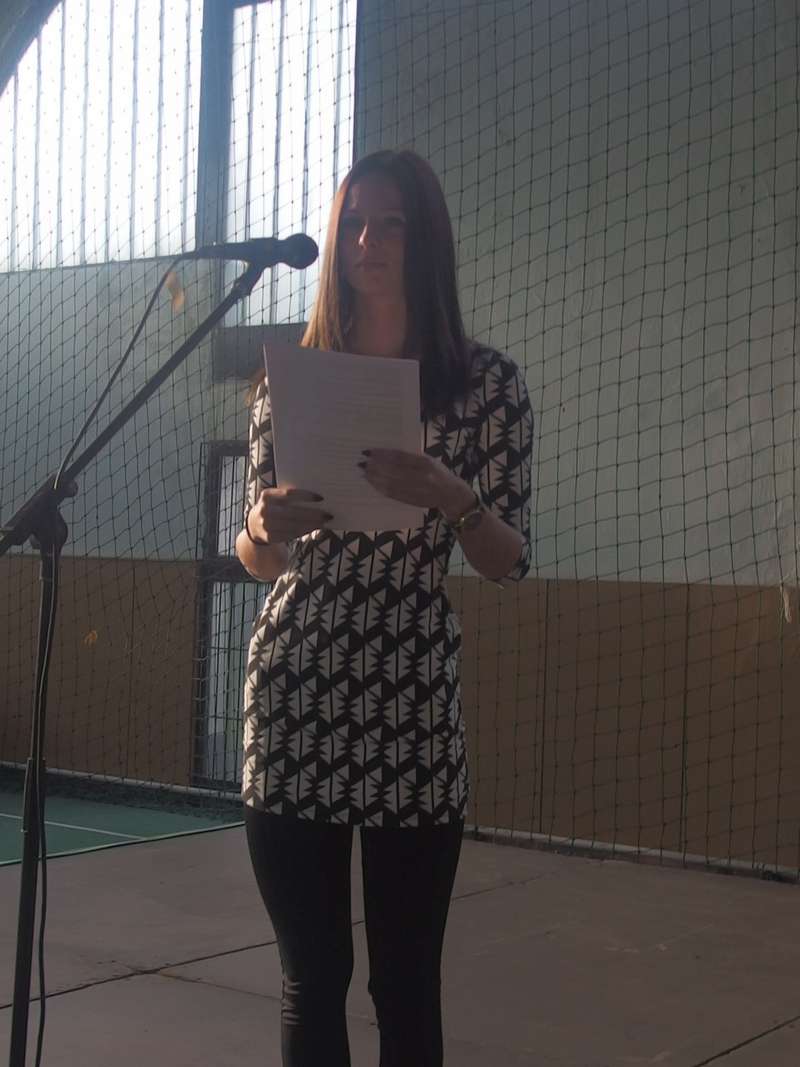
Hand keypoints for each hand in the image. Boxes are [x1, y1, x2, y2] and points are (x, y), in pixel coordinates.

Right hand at [247, 487, 331, 542]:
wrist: (254, 524)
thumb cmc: (273, 507)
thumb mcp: (276, 498)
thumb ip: (290, 496)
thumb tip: (317, 498)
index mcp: (267, 495)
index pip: (289, 494)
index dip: (305, 496)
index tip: (320, 498)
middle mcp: (265, 510)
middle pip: (293, 512)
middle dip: (313, 514)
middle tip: (327, 514)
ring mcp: (266, 525)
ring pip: (294, 525)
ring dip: (311, 524)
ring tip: (324, 522)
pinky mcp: (270, 537)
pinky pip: (291, 534)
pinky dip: (304, 531)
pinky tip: (314, 528)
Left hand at [359, 449, 474, 517]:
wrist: (451, 495)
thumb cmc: (439, 473)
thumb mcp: (430, 460)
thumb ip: (412, 456)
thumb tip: (388, 453)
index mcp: (426, 463)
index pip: (399, 457)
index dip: (382, 454)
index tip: (369, 451)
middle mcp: (421, 477)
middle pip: (393, 471)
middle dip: (375, 466)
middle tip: (362, 462)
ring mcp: (417, 490)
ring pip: (391, 483)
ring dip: (375, 478)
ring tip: (364, 472)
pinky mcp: (412, 500)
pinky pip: (393, 494)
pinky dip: (381, 489)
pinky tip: (373, 484)